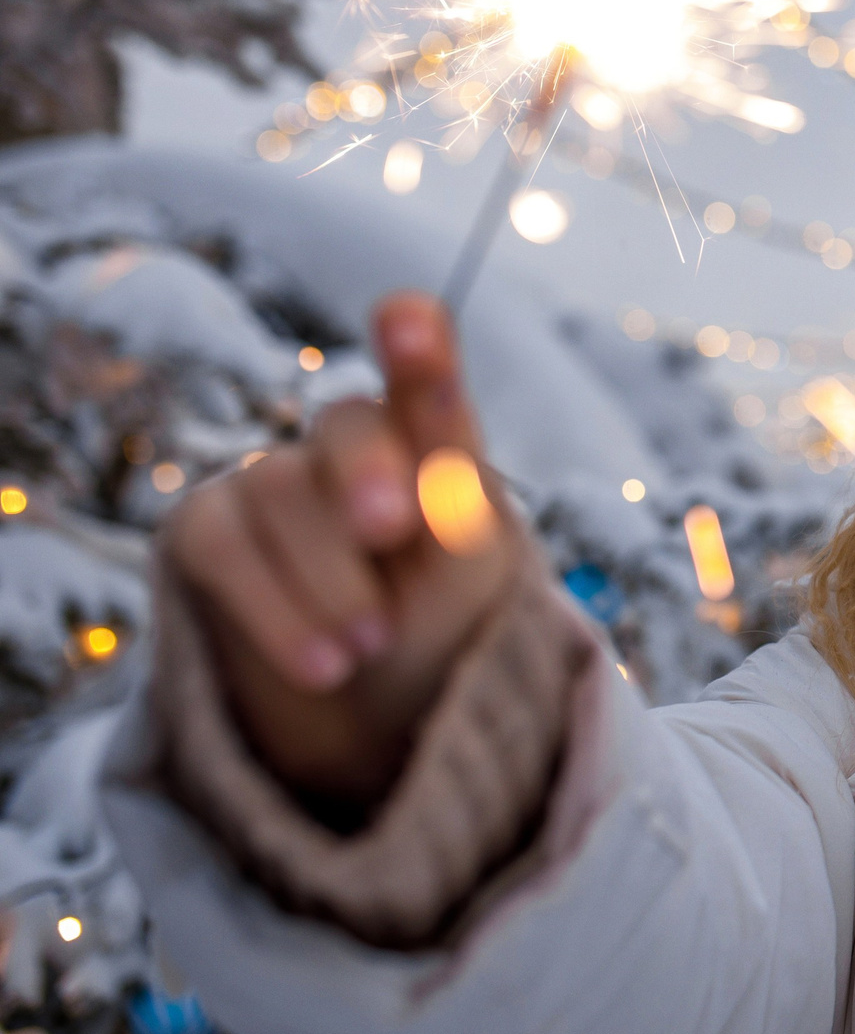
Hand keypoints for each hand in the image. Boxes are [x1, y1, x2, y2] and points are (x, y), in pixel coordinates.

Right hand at [165, 292, 516, 807]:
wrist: (374, 713)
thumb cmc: (439, 624)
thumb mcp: (470, 580)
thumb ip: (464, 523)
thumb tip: (447, 487)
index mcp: (432, 442)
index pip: (426, 383)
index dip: (417, 349)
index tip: (407, 320)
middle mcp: (349, 445)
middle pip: (347, 425)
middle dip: (367, 471)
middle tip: (390, 526)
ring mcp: (270, 479)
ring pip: (280, 489)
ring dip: (329, 578)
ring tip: (371, 646)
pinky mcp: (206, 529)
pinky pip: (221, 545)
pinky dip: (273, 609)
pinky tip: (321, 666)